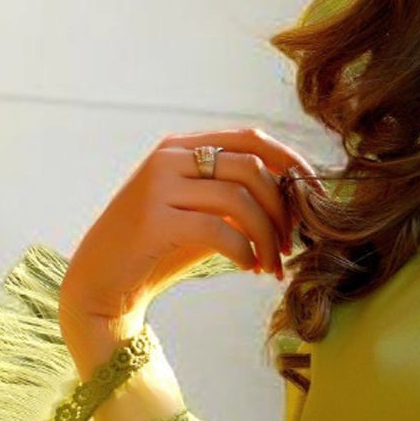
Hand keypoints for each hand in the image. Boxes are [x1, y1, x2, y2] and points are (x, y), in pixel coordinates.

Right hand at [58, 126, 327, 344]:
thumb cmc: (158, 249)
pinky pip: (218, 229)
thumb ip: (236, 198)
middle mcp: (168, 158)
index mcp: (181, 148)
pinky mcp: (153, 221)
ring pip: (240, 199)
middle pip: (251, 167)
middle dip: (282, 209)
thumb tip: (294, 196)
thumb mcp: (201, 214)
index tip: (316, 195)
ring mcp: (157, 186)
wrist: (102, 282)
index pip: (251, 138)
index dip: (291, 162)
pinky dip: (244, 250)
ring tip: (272, 265)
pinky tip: (248, 267)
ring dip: (268, 237)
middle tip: (291, 245)